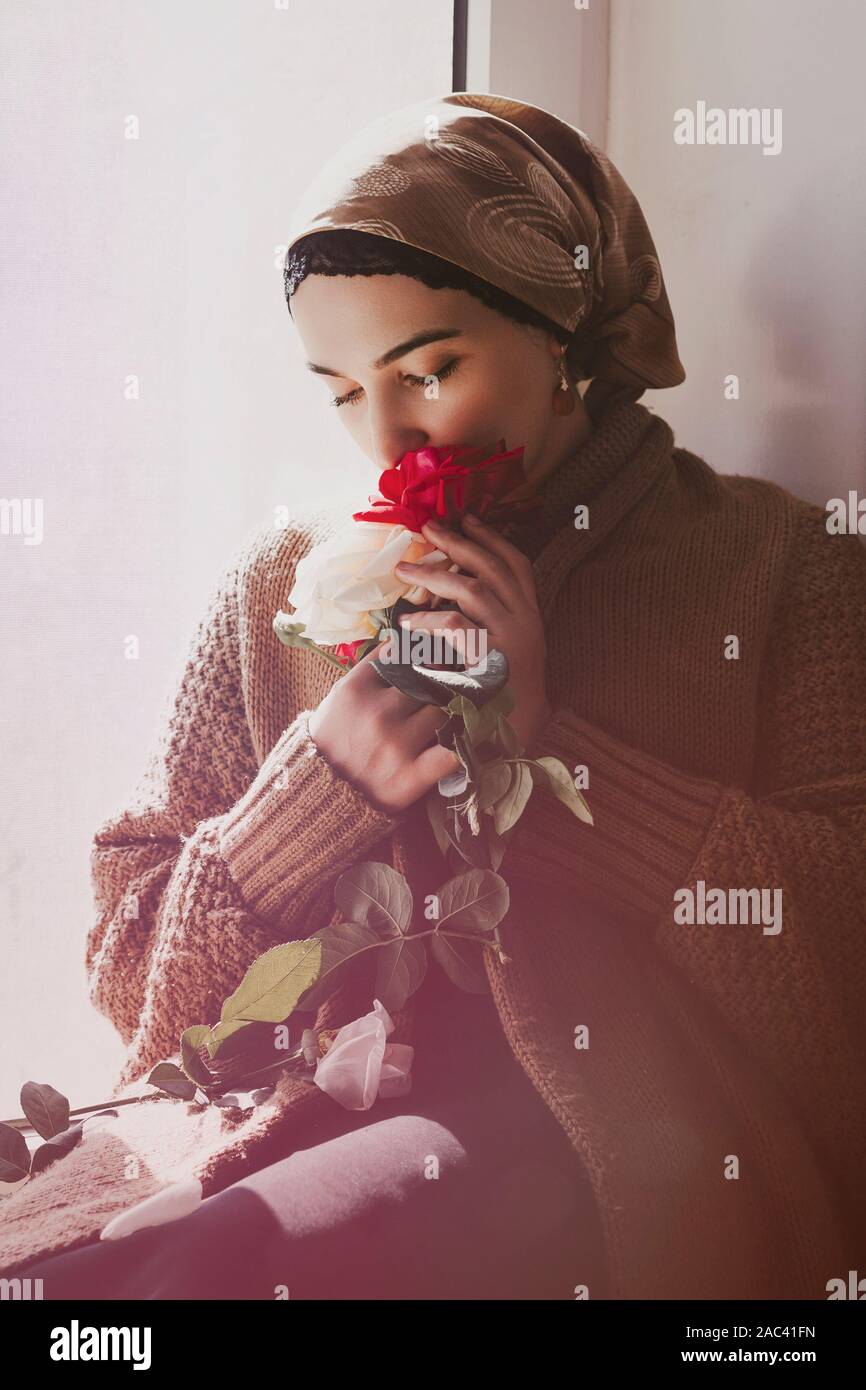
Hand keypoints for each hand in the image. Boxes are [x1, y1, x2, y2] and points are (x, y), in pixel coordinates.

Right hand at [307, 637, 461, 815]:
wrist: (322, 792)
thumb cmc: (334, 739)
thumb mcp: (341, 696)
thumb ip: (371, 668)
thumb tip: (407, 641)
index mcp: (357, 689)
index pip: (403, 655)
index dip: (422, 655)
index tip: (432, 659)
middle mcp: (377, 714)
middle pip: (429, 682)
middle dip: (441, 682)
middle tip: (452, 686)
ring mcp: (395, 745)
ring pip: (444, 712)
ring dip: (453, 712)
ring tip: (456, 714)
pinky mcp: (409, 777)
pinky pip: (450, 753)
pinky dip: (460, 747)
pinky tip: (460, 743)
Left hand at [393, 513, 552, 754]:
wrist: (518, 733)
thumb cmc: (502, 688)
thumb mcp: (502, 644)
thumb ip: (486, 615)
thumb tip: (452, 580)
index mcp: (530, 613)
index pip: (516, 563)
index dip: (492, 537)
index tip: (467, 518)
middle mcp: (526, 620)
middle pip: (493, 567)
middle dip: (459, 543)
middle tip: (427, 528)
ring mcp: (512, 638)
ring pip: (473, 589)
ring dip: (435, 575)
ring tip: (404, 571)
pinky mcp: (492, 660)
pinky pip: (457, 627)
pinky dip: (429, 621)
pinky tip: (408, 622)